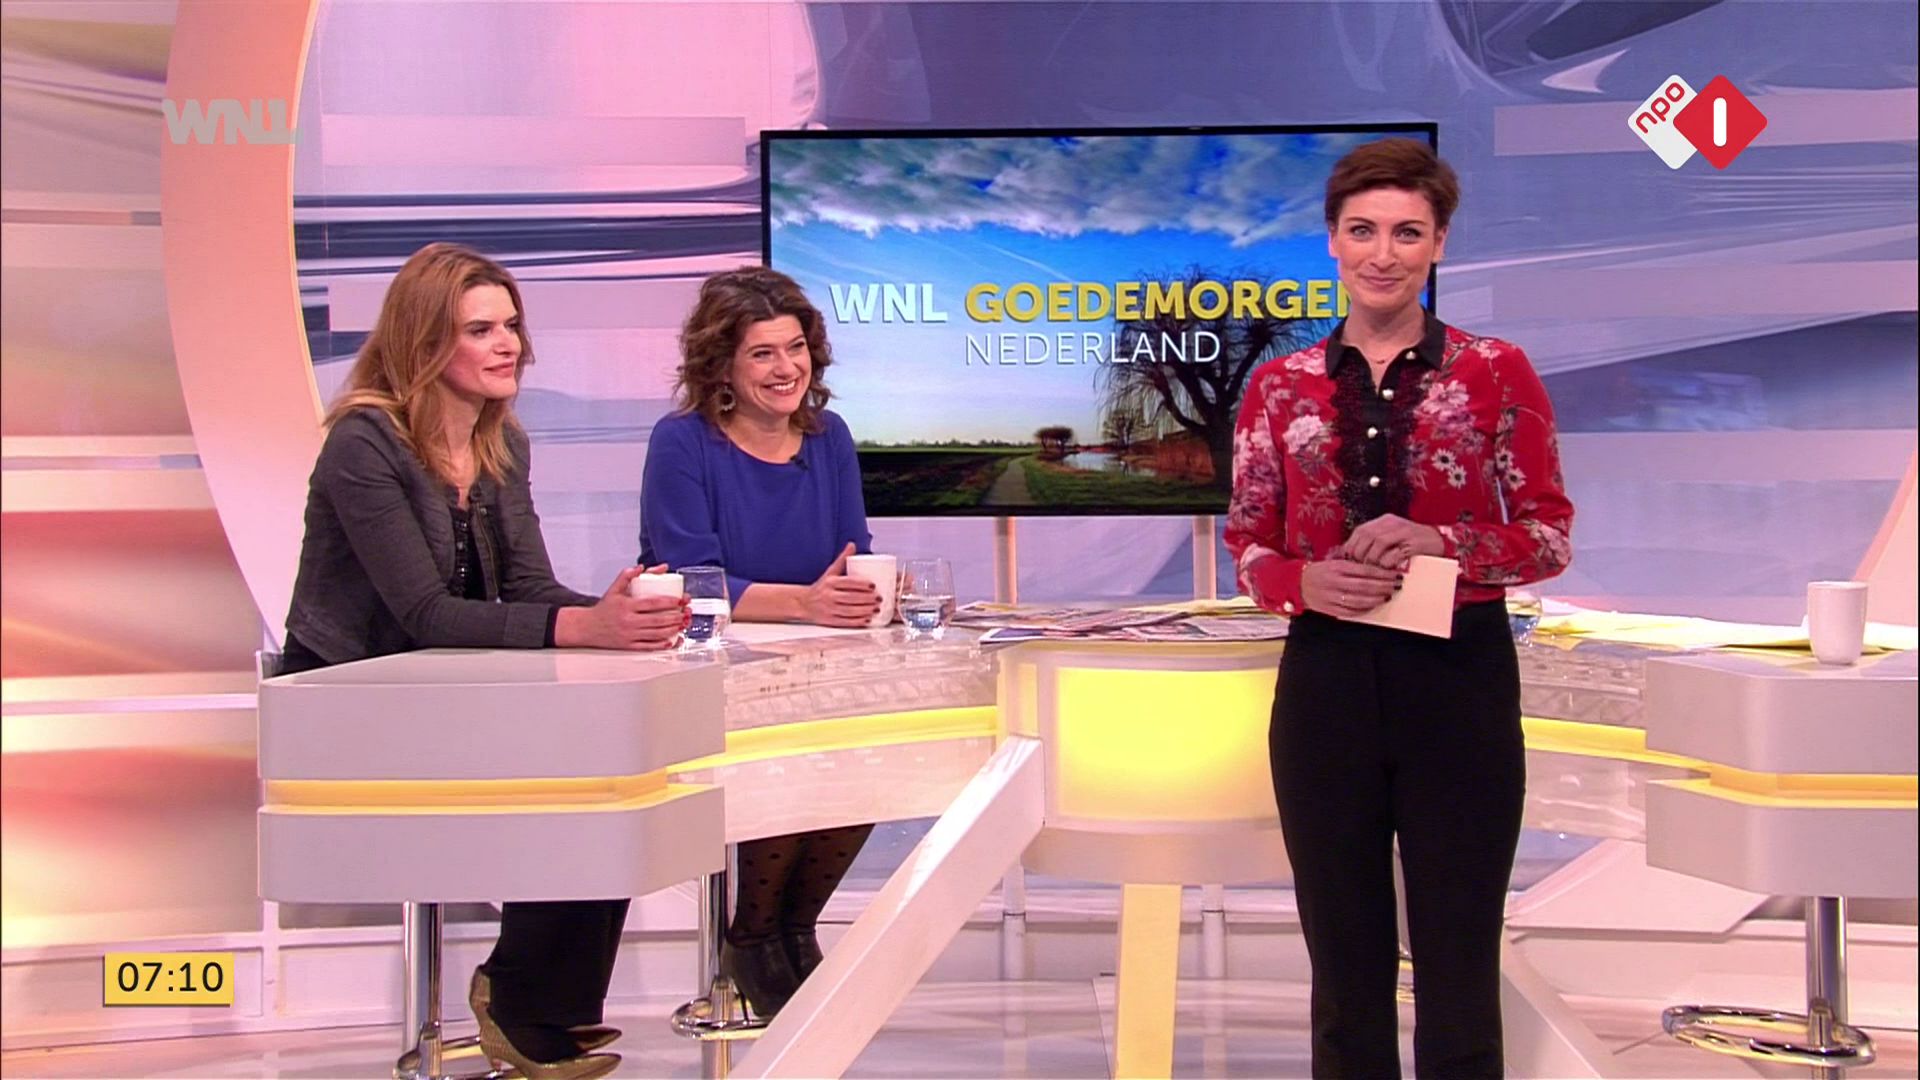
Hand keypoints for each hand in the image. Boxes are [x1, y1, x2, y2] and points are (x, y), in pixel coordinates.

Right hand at [556, 565, 688, 649]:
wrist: (587, 627)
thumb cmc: (604, 608)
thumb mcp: (614, 589)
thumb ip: (627, 576)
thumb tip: (642, 567)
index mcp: (626, 605)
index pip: (652, 603)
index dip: (670, 602)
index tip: (681, 600)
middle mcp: (628, 621)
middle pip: (658, 620)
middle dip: (676, 616)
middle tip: (687, 612)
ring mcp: (629, 635)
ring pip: (656, 634)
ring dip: (673, 629)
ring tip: (683, 624)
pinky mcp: (628, 646)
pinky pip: (648, 646)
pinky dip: (662, 644)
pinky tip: (672, 640)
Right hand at [800, 542, 880, 627]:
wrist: (803, 603)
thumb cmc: (821, 587)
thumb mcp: (830, 572)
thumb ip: (842, 559)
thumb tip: (852, 545)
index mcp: (830, 582)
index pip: (848, 583)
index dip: (862, 584)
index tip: (873, 585)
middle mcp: (829, 596)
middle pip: (851, 598)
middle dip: (867, 599)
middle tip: (879, 598)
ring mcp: (829, 609)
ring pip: (850, 611)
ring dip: (865, 611)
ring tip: (876, 608)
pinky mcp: (830, 621)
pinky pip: (845, 622)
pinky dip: (857, 622)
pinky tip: (867, 620)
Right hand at [1301, 558, 1401, 617]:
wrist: (1297, 584)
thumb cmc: (1319, 571)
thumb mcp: (1333, 562)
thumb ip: (1352, 564)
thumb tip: (1376, 567)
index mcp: (1337, 568)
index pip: (1365, 570)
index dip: (1382, 573)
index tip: (1394, 574)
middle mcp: (1335, 582)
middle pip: (1365, 586)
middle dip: (1384, 586)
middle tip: (1396, 585)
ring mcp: (1333, 597)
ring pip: (1360, 600)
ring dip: (1377, 599)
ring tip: (1388, 595)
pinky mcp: (1331, 609)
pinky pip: (1352, 612)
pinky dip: (1365, 610)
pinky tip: (1373, 606)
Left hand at [1340, 514, 1443, 569]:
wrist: (1440, 542)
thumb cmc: (1411, 544)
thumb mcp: (1391, 539)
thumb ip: (1374, 543)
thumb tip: (1351, 556)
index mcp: (1385, 521)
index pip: (1360, 530)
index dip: (1351, 546)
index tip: (1348, 560)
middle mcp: (1393, 523)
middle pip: (1367, 535)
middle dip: (1359, 553)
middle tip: (1359, 567)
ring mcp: (1404, 531)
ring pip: (1379, 542)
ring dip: (1372, 559)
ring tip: (1372, 570)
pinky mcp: (1414, 543)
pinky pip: (1395, 553)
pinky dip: (1388, 563)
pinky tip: (1386, 570)